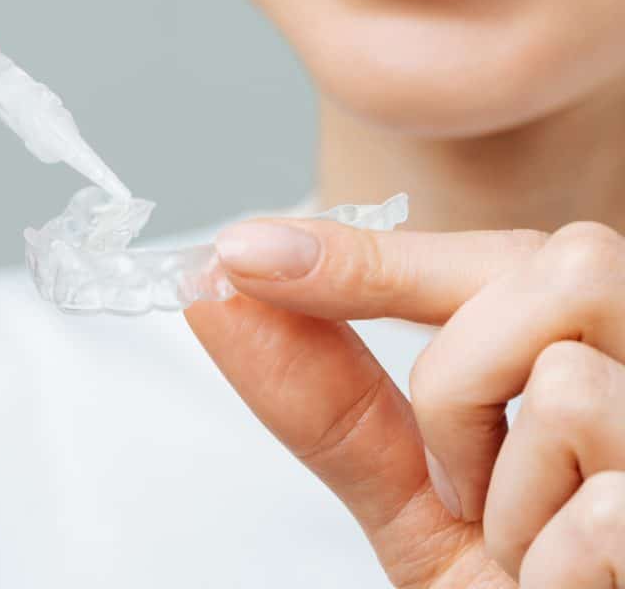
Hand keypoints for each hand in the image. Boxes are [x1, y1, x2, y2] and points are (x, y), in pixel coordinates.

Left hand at [187, 217, 624, 586]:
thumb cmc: (514, 583)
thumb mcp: (416, 492)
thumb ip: (333, 396)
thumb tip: (226, 292)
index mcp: (595, 346)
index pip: (493, 255)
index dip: (362, 257)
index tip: (241, 255)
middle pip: (558, 270)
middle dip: (456, 383)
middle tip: (462, 482)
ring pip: (569, 382)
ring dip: (503, 489)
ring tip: (528, 543)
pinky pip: (608, 509)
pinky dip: (549, 566)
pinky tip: (570, 583)